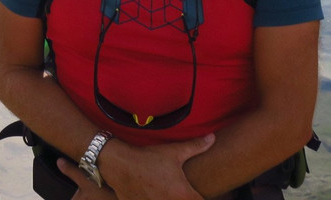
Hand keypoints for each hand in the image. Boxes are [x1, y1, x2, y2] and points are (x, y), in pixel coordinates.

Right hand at [69, 134, 214, 199]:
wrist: (119, 163)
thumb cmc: (147, 157)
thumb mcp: (173, 151)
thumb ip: (195, 146)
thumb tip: (212, 138)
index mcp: (183, 194)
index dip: (201, 198)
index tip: (197, 193)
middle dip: (187, 198)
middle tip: (180, 191)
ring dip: (170, 199)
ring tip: (165, 191)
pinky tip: (152, 194)